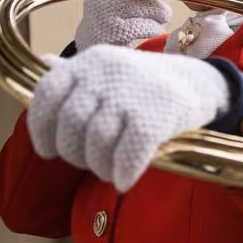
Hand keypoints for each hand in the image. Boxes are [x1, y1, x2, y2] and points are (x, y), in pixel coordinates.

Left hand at [29, 45, 230, 190]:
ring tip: (107, 171)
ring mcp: (132, 93)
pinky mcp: (156, 115)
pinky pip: (128, 153)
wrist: (201, 83)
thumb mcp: (110, 68)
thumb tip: (45, 63)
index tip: (49, 149)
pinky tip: (124, 180)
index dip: (41, 127)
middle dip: (73, 153)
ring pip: (97, 141)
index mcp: (90, 61)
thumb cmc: (146, 85)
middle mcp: (107, 73)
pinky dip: (123, 172)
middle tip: (87, 162)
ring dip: (98, 166)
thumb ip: (77, 74)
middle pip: (70, 123)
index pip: (47, 93)